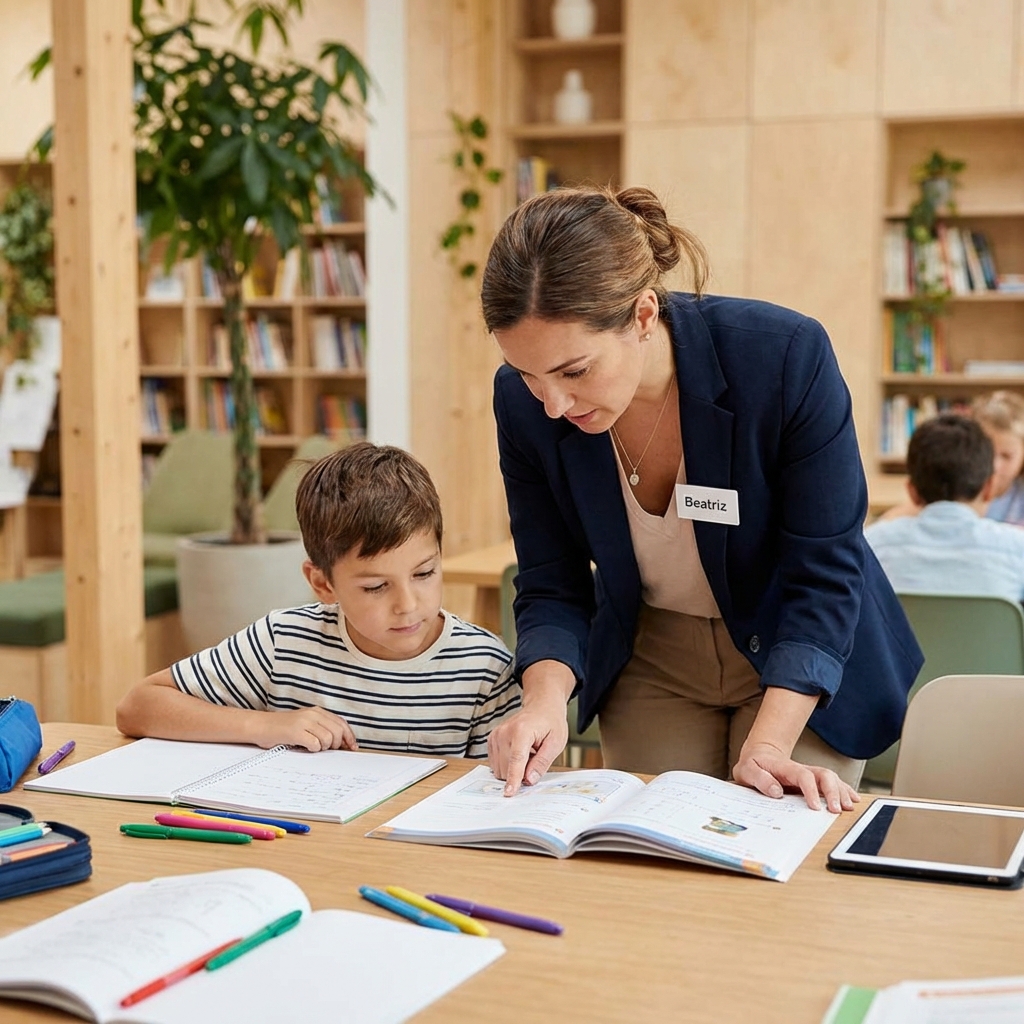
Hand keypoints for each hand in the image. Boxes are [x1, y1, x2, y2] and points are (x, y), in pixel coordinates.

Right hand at [250, 707, 357, 751]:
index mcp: (317, 711)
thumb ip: (321, 728)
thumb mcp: (305, 723)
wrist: (261, 726)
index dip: (349, 736)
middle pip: (338, 731)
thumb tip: (340, 743)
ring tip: (313, 747)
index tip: (352, 747)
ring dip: (323, 747)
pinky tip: (305, 747)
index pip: (341, 723)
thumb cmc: (282, 728)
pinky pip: (315, 744)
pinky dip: (313, 749)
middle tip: (327, 749)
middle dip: (337, 744)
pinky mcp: (296, 732)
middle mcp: (313, 714)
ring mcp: (304, 722)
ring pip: (328, 739)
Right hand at [487, 701, 568, 796]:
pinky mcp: (491, 740)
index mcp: (522, 730)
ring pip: (499, 768)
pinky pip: (496, 764)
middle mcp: (504, 732)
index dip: (513, 778)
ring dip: (513, 769)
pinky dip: (507, 764)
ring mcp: (496, 735)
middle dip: (520, 773)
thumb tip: (529, 780)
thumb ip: (542, 762)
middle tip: (535, 758)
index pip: (516, 760)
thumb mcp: (556, 742)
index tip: (509, 793)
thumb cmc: (550, 722)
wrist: (541, 706)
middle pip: (506, 768)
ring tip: (527, 754)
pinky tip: (518, 753)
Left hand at [733, 740, 859, 812]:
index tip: (815, 807)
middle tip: (836, 810)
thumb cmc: (753, 765)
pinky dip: (845, 790)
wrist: (759, 755)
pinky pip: (833, 782)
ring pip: (831, 778)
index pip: (803, 776)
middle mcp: (801, 769)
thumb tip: (776, 791)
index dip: (811, 790)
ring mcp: (809, 774)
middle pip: (823, 774)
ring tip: (848, 807)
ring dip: (842, 791)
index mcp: (785, 767)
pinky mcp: (813, 780)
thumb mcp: (746, 770)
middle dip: (833, 791)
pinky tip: (853, 799)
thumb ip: (759, 778)